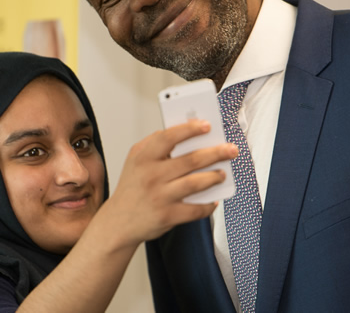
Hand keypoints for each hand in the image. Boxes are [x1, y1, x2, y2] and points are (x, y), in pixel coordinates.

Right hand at [102, 120, 237, 244]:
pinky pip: (195, 209)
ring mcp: (160, 197)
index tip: (207, 125)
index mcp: (143, 158)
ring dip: (214, 177)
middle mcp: (151, 176)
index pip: (169, 137)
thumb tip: (187, 131)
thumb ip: (155, 143)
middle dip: (216, 153)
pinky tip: (214, 200)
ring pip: (196, 183)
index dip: (190, 129)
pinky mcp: (168, 216)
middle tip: (231, 149)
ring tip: (223, 174)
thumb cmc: (132, 188)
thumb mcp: (135, 160)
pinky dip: (208, 205)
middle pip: (191, 160)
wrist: (118, 222)